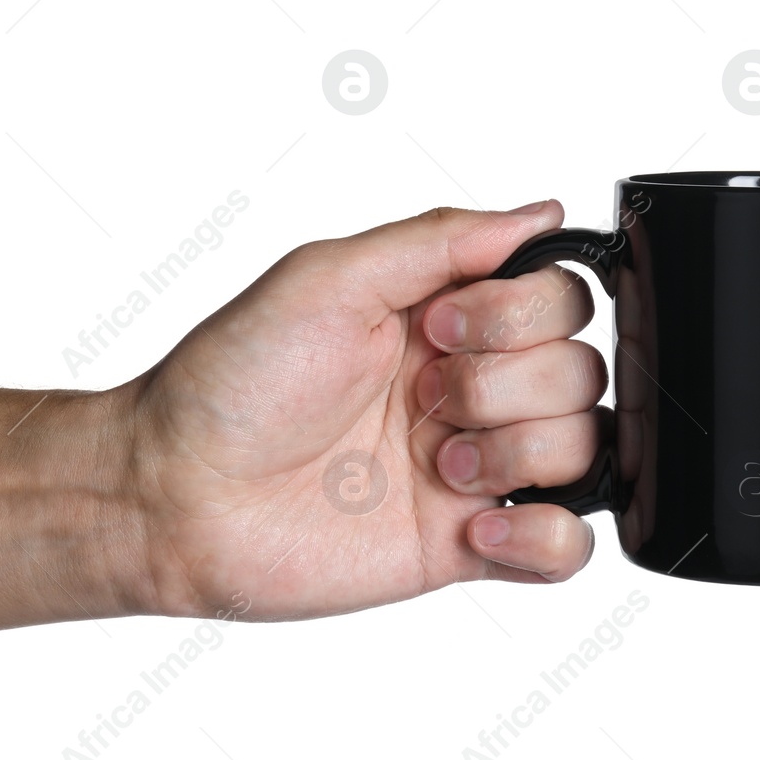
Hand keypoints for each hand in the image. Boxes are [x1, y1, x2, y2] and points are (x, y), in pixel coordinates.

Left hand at [127, 201, 609, 619]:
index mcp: (449, 318)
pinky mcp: (466, 546)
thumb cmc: (231, 382)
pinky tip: (476, 528)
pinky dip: (544, 539)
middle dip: (504, 385)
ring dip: (516, 454)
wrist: (175, 496)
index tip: (439, 328)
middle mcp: (473, 387)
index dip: (517, 315)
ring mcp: (476, 468)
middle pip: (582, 372)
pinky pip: (566, 549)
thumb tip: (542, 209)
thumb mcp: (326, 278)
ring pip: (583, 450)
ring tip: (437, 465)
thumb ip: (439, 239)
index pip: (560, 299)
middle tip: (421, 399)